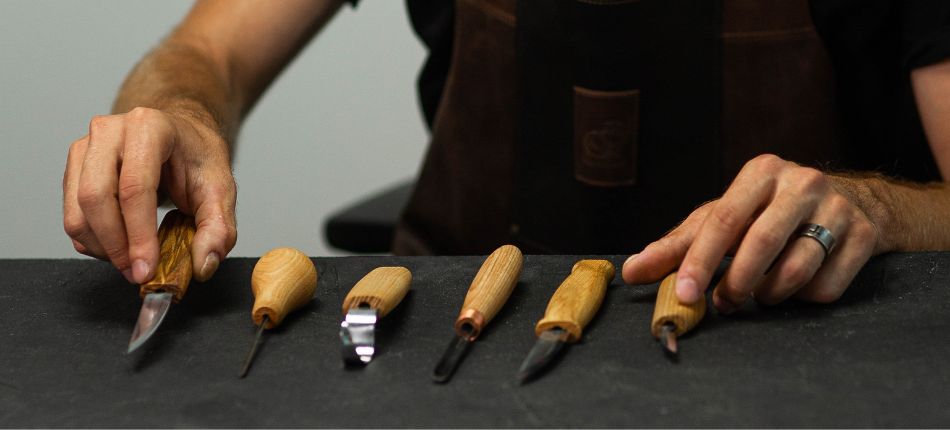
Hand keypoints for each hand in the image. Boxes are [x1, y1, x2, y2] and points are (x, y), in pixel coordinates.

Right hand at [63, 107, 236, 283]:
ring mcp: (87, 147)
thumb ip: (219, 229)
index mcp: (150, 127)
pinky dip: (94, 242)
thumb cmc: (197, 159)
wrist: (180, 138)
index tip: (146, 269)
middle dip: (116, 245)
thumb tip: (203, 264)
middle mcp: (110, 131)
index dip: (138, 234)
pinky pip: (73, 216)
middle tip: (138, 273)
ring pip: (78, 211)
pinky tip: (121, 246)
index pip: (135, 187)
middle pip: (96, 197)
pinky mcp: (75, 167)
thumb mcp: (222, 190)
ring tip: (133, 261)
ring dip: (103, 248)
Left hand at [622, 154, 880, 312]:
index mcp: (760, 172)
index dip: (700, 261)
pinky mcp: (865, 235)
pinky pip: (826, 287)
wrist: (850, 203)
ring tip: (758, 294)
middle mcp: (802, 182)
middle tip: (722, 304)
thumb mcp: (722, 219)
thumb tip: (632, 270)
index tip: (684, 295)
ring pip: (795, 271)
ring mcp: (837, 208)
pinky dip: (804, 298)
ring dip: (769, 295)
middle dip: (735, 284)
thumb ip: (677, 245)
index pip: (723, 220)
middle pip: (760, 244)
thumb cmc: (767, 213)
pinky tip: (797, 287)